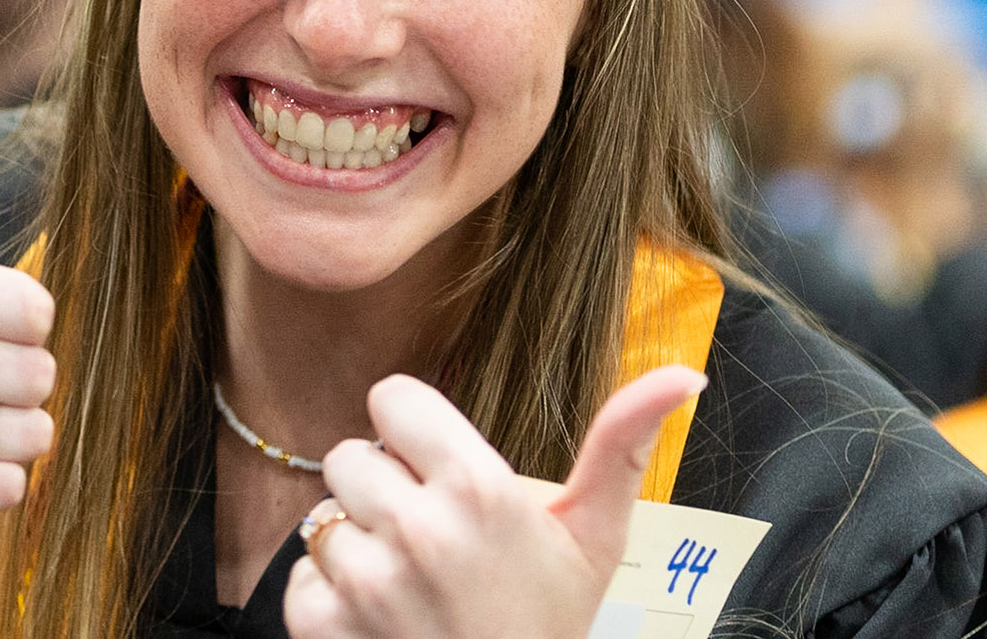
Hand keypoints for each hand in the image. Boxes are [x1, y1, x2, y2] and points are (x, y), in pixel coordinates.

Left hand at [283, 366, 705, 638]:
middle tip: (429, 533)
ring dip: (357, 542)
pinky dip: (330, 595)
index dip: (412, 429)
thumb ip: (623, 444)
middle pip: (351, 456)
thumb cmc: (551, 625)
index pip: (392, 398)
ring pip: (325, 515)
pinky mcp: (324, 625)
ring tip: (408, 577)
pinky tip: (379, 615)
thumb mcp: (595, 538)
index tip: (435, 464)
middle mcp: (415, 529)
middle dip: (383, 487)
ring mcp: (364, 580)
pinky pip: (303, 574)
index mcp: (477, 490)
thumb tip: (683, 374)